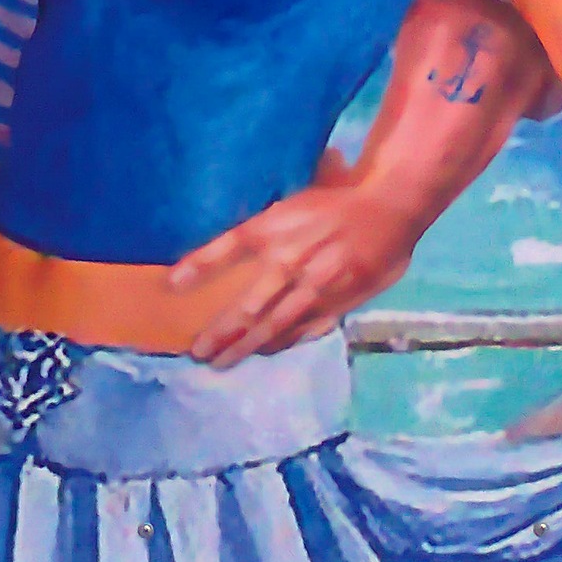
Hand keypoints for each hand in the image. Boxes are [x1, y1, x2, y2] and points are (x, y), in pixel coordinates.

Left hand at [168, 181, 415, 367]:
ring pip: (273, 325)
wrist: (389, 208)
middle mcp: (291, 259)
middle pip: (248, 304)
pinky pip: (304, 329)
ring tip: (221, 361)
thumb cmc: (336, 199)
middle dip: (220, 331)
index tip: (172, 285)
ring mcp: (315, 287)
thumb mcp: (292, 202)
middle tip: (196, 351)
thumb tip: (219, 252)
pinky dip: (282, 342)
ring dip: (245, 346)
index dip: (199, 265)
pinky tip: (264, 351)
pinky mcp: (338, 302)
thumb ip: (263, 229)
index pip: (229, 246)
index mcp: (276, 227)